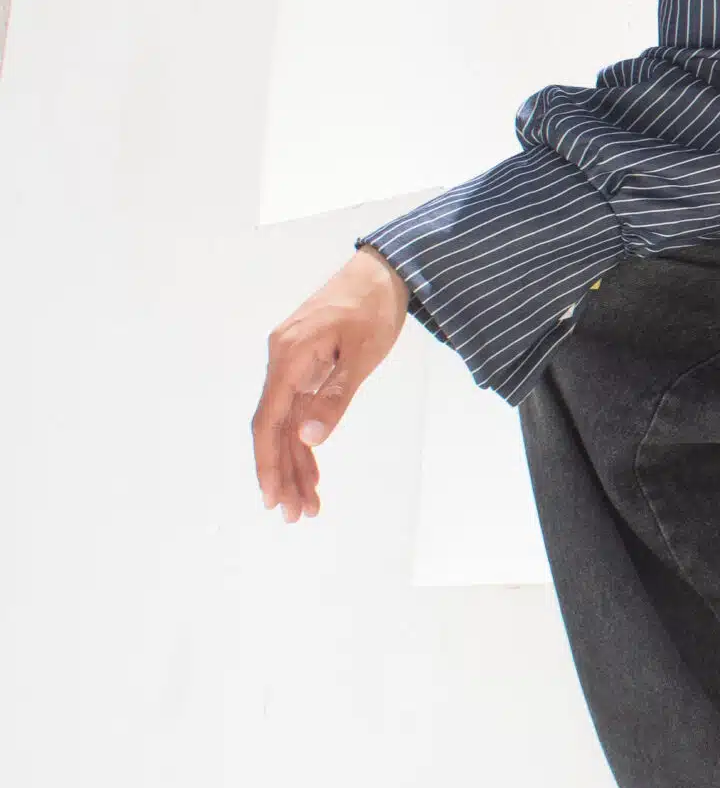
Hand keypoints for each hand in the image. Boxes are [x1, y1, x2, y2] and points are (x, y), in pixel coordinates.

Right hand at [252, 249, 410, 521]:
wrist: (383, 270)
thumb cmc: (374, 307)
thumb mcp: (362, 355)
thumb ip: (335, 396)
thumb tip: (310, 439)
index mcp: (288, 357)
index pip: (269, 420)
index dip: (267, 462)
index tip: (272, 498)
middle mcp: (282, 362)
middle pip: (275, 428)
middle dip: (283, 474)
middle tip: (296, 517)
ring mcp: (293, 365)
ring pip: (288, 424)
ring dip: (296, 465)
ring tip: (308, 507)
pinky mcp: (307, 366)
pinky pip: (300, 411)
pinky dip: (307, 443)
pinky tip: (313, 473)